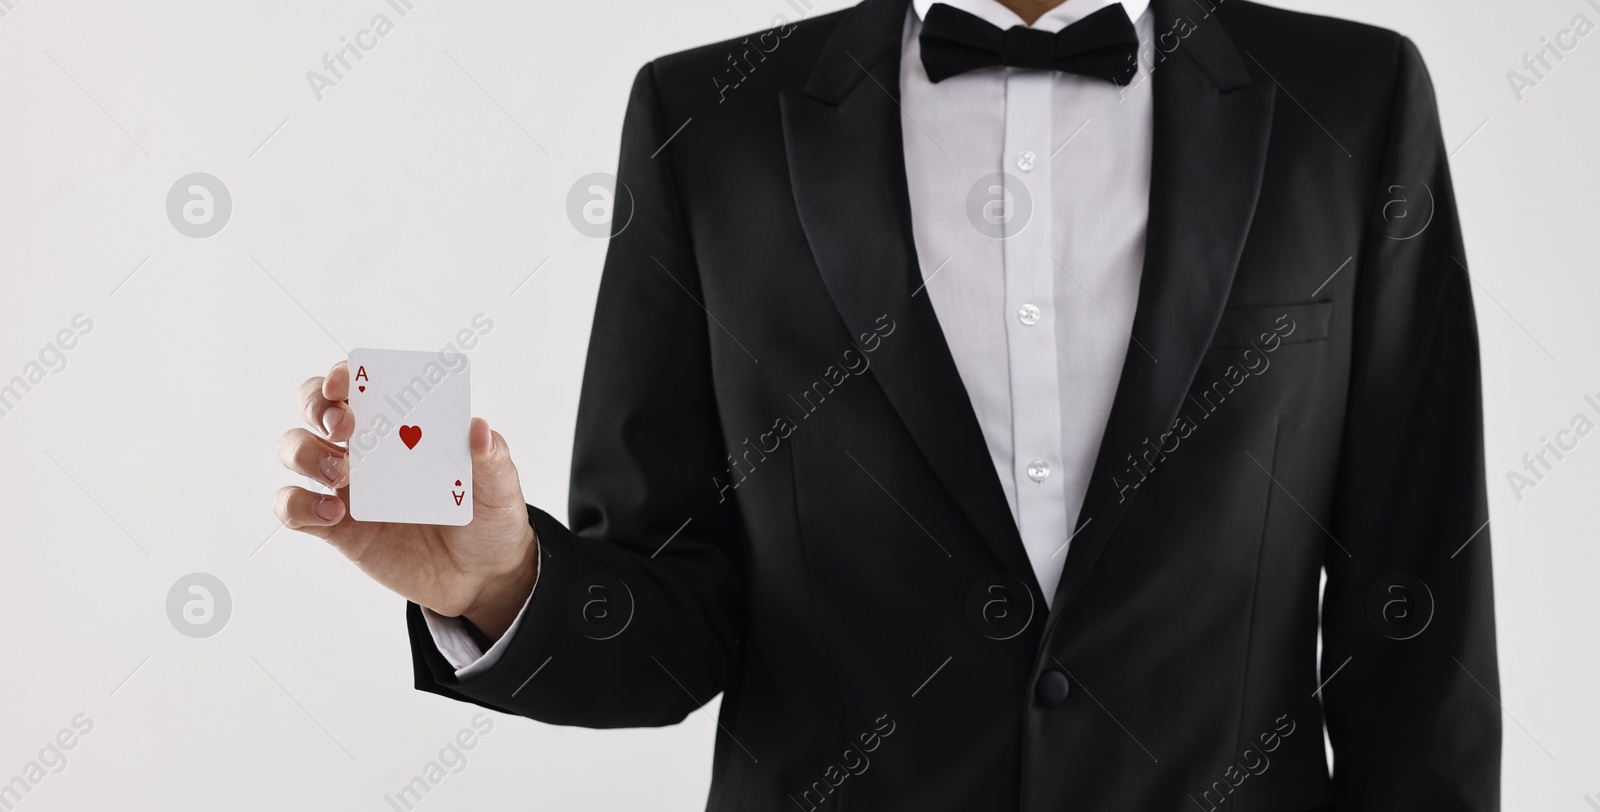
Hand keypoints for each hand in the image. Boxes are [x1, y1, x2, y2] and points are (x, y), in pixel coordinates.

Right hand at [275, 361, 538, 639]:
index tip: (345, 381)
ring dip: (307, 453)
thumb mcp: (500, 485)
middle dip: (317, 406)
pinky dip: (298, 505)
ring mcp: (346, 485)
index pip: (360, 383)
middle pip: (315, 407)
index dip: (343, 374)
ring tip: (342, 475)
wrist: (480, 575)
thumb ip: (491, 456)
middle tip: (345, 426)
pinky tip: (333, 514)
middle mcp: (366, 446)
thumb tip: (477, 428)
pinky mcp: (335, 527)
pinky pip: (293, 508)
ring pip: (296, 449)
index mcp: (403, 423)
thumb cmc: (487, 516)